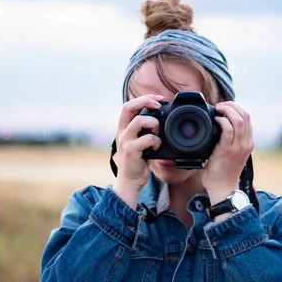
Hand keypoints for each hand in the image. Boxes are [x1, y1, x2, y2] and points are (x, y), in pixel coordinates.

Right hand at [112, 94, 162, 208]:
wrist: (129, 182)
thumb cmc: (137, 161)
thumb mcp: (138, 142)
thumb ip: (144, 131)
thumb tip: (160, 119)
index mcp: (123, 128)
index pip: (128, 105)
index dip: (143, 99)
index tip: (158, 99)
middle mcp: (121, 132)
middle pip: (128, 107)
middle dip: (146, 101)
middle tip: (159, 105)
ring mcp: (125, 141)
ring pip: (139, 121)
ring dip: (154, 124)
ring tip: (158, 133)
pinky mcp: (131, 151)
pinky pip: (147, 139)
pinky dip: (156, 141)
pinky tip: (157, 147)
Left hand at [203, 101, 253, 205]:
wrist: (223, 188)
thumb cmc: (224, 172)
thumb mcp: (232, 153)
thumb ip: (230, 141)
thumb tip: (220, 127)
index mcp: (248, 142)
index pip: (248, 118)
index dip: (237, 107)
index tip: (226, 107)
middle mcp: (246, 143)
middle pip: (245, 115)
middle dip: (232, 105)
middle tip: (221, 105)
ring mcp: (238, 147)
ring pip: (238, 120)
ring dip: (227, 110)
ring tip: (218, 109)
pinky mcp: (227, 151)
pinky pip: (227, 130)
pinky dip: (222, 121)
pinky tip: (216, 120)